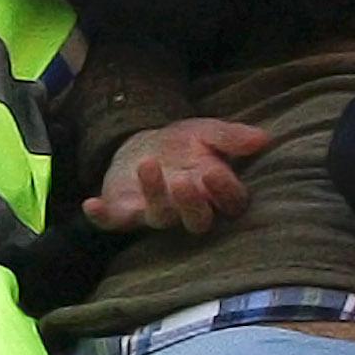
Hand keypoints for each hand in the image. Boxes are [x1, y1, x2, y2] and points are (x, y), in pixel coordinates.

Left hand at [85, 118, 269, 233]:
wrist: (143, 144)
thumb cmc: (183, 145)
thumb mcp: (206, 132)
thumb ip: (232, 137)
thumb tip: (264, 138)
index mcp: (212, 192)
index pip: (228, 203)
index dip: (223, 192)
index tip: (214, 172)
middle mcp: (186, 210)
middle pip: (197, 222)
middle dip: (192, 204)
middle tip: (184, 180)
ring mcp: (154, 213)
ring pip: (160, 218)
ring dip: (155, 194)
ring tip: (148, 164)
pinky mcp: (123, 214)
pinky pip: (111, 223)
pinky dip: (100, 217)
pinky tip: (91, 204)